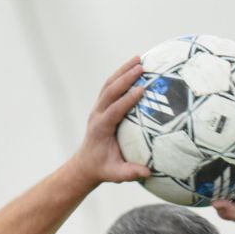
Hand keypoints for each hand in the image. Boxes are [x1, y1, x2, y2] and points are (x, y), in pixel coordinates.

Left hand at [69, 57, 151, 184]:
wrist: (86, 164)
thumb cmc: (103, 168)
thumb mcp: (115, 174)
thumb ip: (130, 173)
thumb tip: (148, 172)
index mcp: (100, 128)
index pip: (114, 110)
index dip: (127, 99)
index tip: (142, 89)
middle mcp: (97, 114)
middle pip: (110, 91)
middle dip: (125, 77)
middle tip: (141, 67)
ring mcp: (98, 108)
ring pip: (109, 85)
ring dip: (123, 71)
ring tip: (139, 59)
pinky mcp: (102, 106)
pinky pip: (111, 87)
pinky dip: (121, 75)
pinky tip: (134, 67)